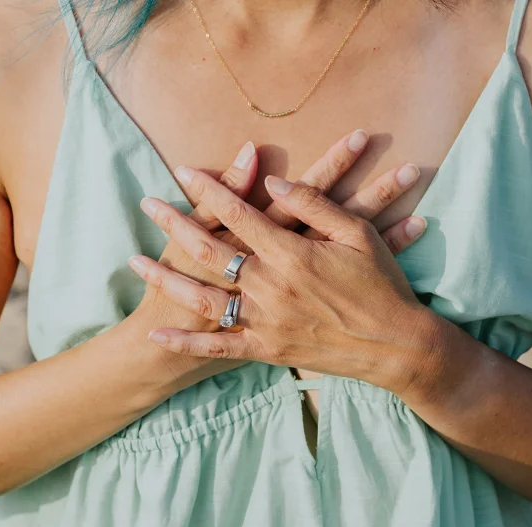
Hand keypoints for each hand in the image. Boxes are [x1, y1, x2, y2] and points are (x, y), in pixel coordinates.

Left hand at [131, 169, 441, 390]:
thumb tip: (275, 181)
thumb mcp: (358, 234)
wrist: (395, 347)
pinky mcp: (267, 350)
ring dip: (167, 278)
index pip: (238, 213)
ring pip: (203, 297)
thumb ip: (314, 204)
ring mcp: (265, 320)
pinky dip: (186, 341)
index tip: (182, 171)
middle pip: (210, 250)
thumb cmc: (382, 285)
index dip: (209, 189)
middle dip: (175, 224)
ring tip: (135, 261)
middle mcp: (271, 285)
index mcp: (292, 252)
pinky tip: (159, 333)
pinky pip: (218, 345)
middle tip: (147, 205)